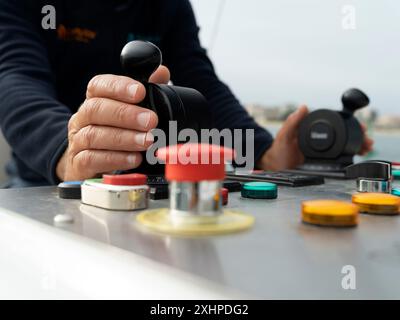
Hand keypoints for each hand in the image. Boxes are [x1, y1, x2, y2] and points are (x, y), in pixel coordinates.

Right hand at [56, 66, 169, 180]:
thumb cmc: (116, 132)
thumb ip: (147, 90)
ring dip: (124, 138)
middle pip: (95, 109)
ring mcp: (77, 141)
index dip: (118, 87)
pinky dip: (116, 159)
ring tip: (148, 141)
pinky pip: (92, 160)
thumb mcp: (132, 110)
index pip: (98, 86)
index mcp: (94, 100)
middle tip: (151, 121)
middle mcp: (82, 118)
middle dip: (125, 114)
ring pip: (94, 135)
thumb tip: (161, 72)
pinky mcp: (78, 164)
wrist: (91, 164)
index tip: (140, 92)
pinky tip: (135, 159)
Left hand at [258, 105, 374, 170]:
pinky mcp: (322, 162)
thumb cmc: (278, 151)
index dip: (347, 122)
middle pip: (342, 134)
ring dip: (357, 145)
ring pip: (343, 145)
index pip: (334, 123)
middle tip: (367, 139)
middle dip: (357, 135)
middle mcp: (319, 139)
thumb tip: (303, 107)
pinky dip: (350, 155)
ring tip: (367, 147)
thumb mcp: (284, 136)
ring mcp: (321, 150)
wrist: (275, 168)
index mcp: (311, 129)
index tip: (358, 124)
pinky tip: (359, 155)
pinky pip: (339, 157)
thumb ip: (292, 122)